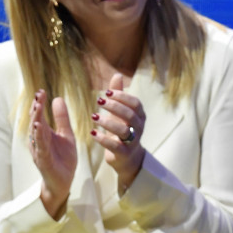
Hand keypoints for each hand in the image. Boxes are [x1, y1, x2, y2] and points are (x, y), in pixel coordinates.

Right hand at [29, 89, 76, 218]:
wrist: (63, 181)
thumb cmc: (63, 158)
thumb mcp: (67, 135)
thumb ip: (62, 119)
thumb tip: (57, 98)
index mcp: (44, 133)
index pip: (39, 116)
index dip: (39, 104)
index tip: (40, 91)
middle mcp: (38, 140)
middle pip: (35, 122)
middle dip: (36, 109)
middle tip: (38, 96)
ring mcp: (39, 150)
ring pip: (36, 133)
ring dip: (36, 120)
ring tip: (37, 108)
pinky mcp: (43, 160)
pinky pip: (40, 147)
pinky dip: (39, 137)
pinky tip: (38, 128)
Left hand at [90, 74, 145, 192]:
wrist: (127, 157)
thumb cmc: (123, 129)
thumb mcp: (121, 112)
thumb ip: (119, 95)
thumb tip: (117, 74)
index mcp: (140, 116)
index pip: (135, 103)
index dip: (123, 97)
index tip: (108, 92)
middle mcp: (139, 128)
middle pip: (130, 115)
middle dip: (115, 107)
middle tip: (99, 101)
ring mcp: (133, 141)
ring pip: (124, 130)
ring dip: (108, 122)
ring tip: (93, 116)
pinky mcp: (124, 154)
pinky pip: (115, 146)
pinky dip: (103, 139)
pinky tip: (93, 132)